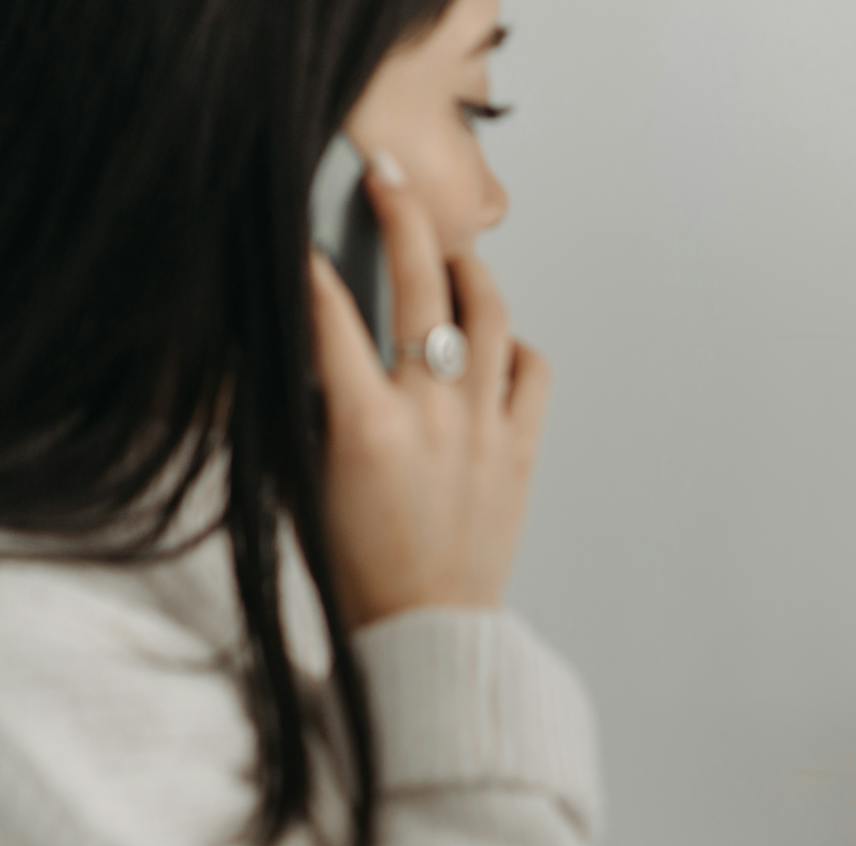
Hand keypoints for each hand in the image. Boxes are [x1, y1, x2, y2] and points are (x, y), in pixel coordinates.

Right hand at [306, 150, 548, 629]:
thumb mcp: (308, 480)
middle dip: (404, 215)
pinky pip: (531, 370)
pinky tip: (493, 346)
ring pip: (490, 314)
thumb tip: (312, 349)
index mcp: (365, 424)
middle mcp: (431, 414)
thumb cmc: (357, 565)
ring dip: (469, 271)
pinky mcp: (522, 448)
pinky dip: (513, 347)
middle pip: (423, 284)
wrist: (426, 629)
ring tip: (451, 252)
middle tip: (390, 177)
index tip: (295, 228)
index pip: (328, 313)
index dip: (306, 260)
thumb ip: (312, 407)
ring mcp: (484, 427)